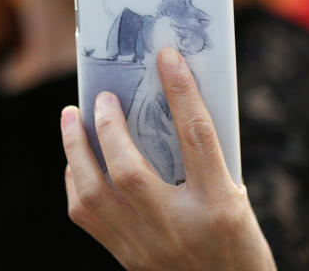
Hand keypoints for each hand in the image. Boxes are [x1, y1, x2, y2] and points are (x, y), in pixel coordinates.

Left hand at [60, 47, 275, 270]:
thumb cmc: (237, 243)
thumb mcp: (236, 200)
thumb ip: (204, 159)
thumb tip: (165, 106)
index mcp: (219, 206)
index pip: (197, 138)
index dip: (182, 92)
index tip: (166, 58)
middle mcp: (179, 227)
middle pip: (130, 171)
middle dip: (109, 127)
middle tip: (102, 95)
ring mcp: (146, 246)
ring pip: (94, 195)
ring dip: (75, 149)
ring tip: (70, 116)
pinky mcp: (126, 258)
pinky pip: (86, 215)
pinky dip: (75, 180)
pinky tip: (75, 160)